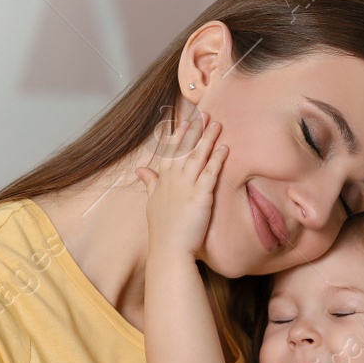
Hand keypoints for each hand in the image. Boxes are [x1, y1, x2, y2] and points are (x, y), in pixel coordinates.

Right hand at [136, 109, 226, 256]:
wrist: (169, 250)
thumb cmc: (162, 230)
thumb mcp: (152, 203)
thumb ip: (150, 183)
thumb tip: (140, 169)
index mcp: (162, 180)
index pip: (169, 151)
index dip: (177, 134)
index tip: (183, 118)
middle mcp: (173, 180)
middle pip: (184, 149)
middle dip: (194, 129)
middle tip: (203, 112)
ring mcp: (186, 187)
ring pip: (197, 156)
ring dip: (207, 138)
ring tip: (216, 123)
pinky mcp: (200, 197)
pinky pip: (210, 173)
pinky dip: (217, 159)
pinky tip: (224, 148)